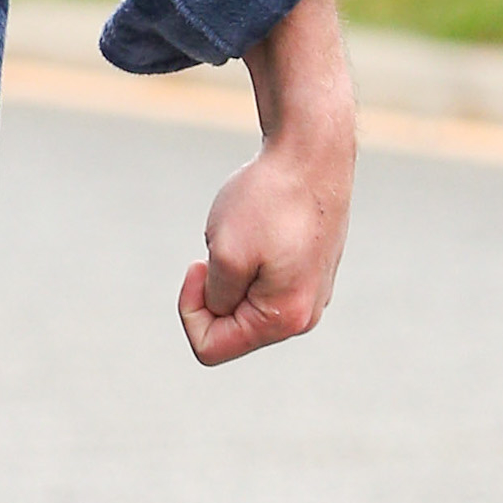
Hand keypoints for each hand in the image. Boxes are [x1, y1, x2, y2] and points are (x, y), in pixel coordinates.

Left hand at [178, 111, 353, 364]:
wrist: (313, 154)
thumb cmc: (268, 202)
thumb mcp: (225, 253)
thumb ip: (216, 298)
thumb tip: (221, 311)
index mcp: (283, 320)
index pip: (210, 348)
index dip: (189, 310)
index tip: (197, 266)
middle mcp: (304, 315)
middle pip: (229, 328)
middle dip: (212, 290)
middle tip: (219, 245)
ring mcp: (310, 293)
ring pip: (244, 301)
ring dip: (230, 269)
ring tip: (245, 232)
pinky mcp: (309, 270)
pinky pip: (262, 279)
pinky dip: (247, 256)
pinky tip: (260, 225)